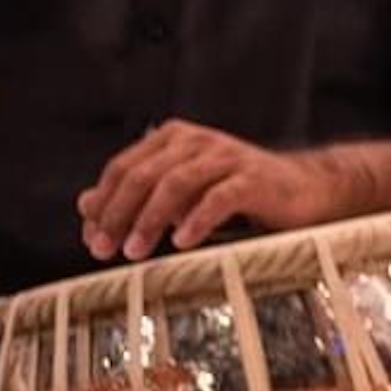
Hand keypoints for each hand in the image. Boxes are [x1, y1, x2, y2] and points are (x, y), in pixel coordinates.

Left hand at [76, 121, 343, 261]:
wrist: (305, 189)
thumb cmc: (239, 193)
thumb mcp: (181, 193)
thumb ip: (137, 195)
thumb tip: (85, 204)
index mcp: (175, 139)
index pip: (124, 166)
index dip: (103, 202)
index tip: (91, 236)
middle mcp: (198, 141)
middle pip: (144, 174)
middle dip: (118, 214)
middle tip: (104, 248)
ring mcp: (227, 157)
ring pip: (176, 182)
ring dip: (149, 220)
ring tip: (135, 251)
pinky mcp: (254, 178)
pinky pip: (219, 197)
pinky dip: (196, 220)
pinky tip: (181, 242)